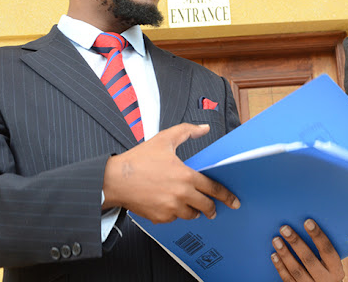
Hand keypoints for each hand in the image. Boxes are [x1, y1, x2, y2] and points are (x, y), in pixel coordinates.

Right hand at [102, 123, 239, 222]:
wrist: (114, 179)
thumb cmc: (138, 160)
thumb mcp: (164, 139)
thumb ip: (187, 131)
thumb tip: (204, 128)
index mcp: (186, 176)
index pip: (213, 189)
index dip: (226, 196)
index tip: (233, 201)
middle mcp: (181, 194)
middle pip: (206, 206)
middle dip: (211, 208)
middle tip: (213, 209)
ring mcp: (170, 208)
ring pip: (191, 214)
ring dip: (192, 210)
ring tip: (188, 204)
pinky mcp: (160, 217)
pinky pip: (174, 218)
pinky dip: (174, 213)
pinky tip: (169, 204)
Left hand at [271, 219, 343, 281]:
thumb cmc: (326, 273)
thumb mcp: (330, 265)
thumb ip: (322, 251)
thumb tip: (307, 225)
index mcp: (336, 270)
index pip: (327, 250)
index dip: (318, 235)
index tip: (307, 222)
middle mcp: (325, 280)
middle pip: (309, 259)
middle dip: (296, 242)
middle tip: (285, 228)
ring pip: (296, 270)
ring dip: (285, 253)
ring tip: (276, 240)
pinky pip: (288, 280)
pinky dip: (280, 267)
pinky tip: (274, 255)